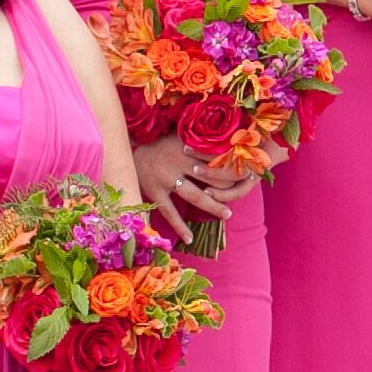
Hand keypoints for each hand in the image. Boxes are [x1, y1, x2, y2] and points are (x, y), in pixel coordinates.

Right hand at [131, 136, 259, 229]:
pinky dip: (179, 226)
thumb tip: (229, 140)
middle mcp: (179, 161)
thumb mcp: (179, 133)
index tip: (248, 171)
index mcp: (188, 144)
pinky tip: (189, 238)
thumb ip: (200, 137)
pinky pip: (170, 212)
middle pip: (211, 178)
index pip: (218, 158)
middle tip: (242, 194)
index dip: (233, 166)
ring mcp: (166, 178)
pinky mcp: (154, 191)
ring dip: (213, 206)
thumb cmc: (156, 140)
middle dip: (228, 188)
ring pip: (196, 196)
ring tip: (227, 214)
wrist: (123, 146)